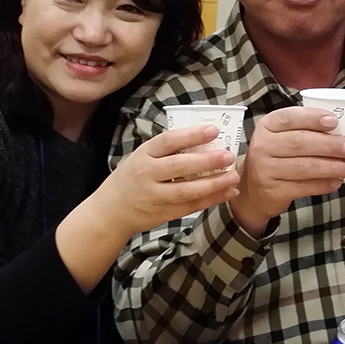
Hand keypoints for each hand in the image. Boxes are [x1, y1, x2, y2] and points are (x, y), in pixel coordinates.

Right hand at [98, 125, 239, 238]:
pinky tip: (228, 192)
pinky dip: (211, 200)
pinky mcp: (163, 213)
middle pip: (179, 166)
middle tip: (229, 156)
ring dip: (213, 184)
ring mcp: (154, 196)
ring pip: (186, 191)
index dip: (191, 135)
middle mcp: (147, 174)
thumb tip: (207, 138)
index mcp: (143, 155)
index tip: (214, 130)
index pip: (168, 141)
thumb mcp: (143, 157)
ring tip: (234, 176)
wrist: (110, 211)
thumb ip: (168, 150)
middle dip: (206, 161)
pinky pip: (191, 207)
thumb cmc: (133, 177)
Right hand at [230, 107, 344, 237]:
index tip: (334, 121)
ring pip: (304, 167)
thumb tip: (343, 132)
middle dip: (330, 145)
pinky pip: (303, 187)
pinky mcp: (272, 191)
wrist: (252, 189)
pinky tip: (337, 181)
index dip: (312, 118)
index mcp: (267, 125)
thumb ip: (305, 130)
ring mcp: (265, 170)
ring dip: (333, 167)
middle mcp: (262, 146)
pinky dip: (323, 184)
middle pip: (300, 142)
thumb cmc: (276, 156)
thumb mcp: (282, 137)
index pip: (290, 117)